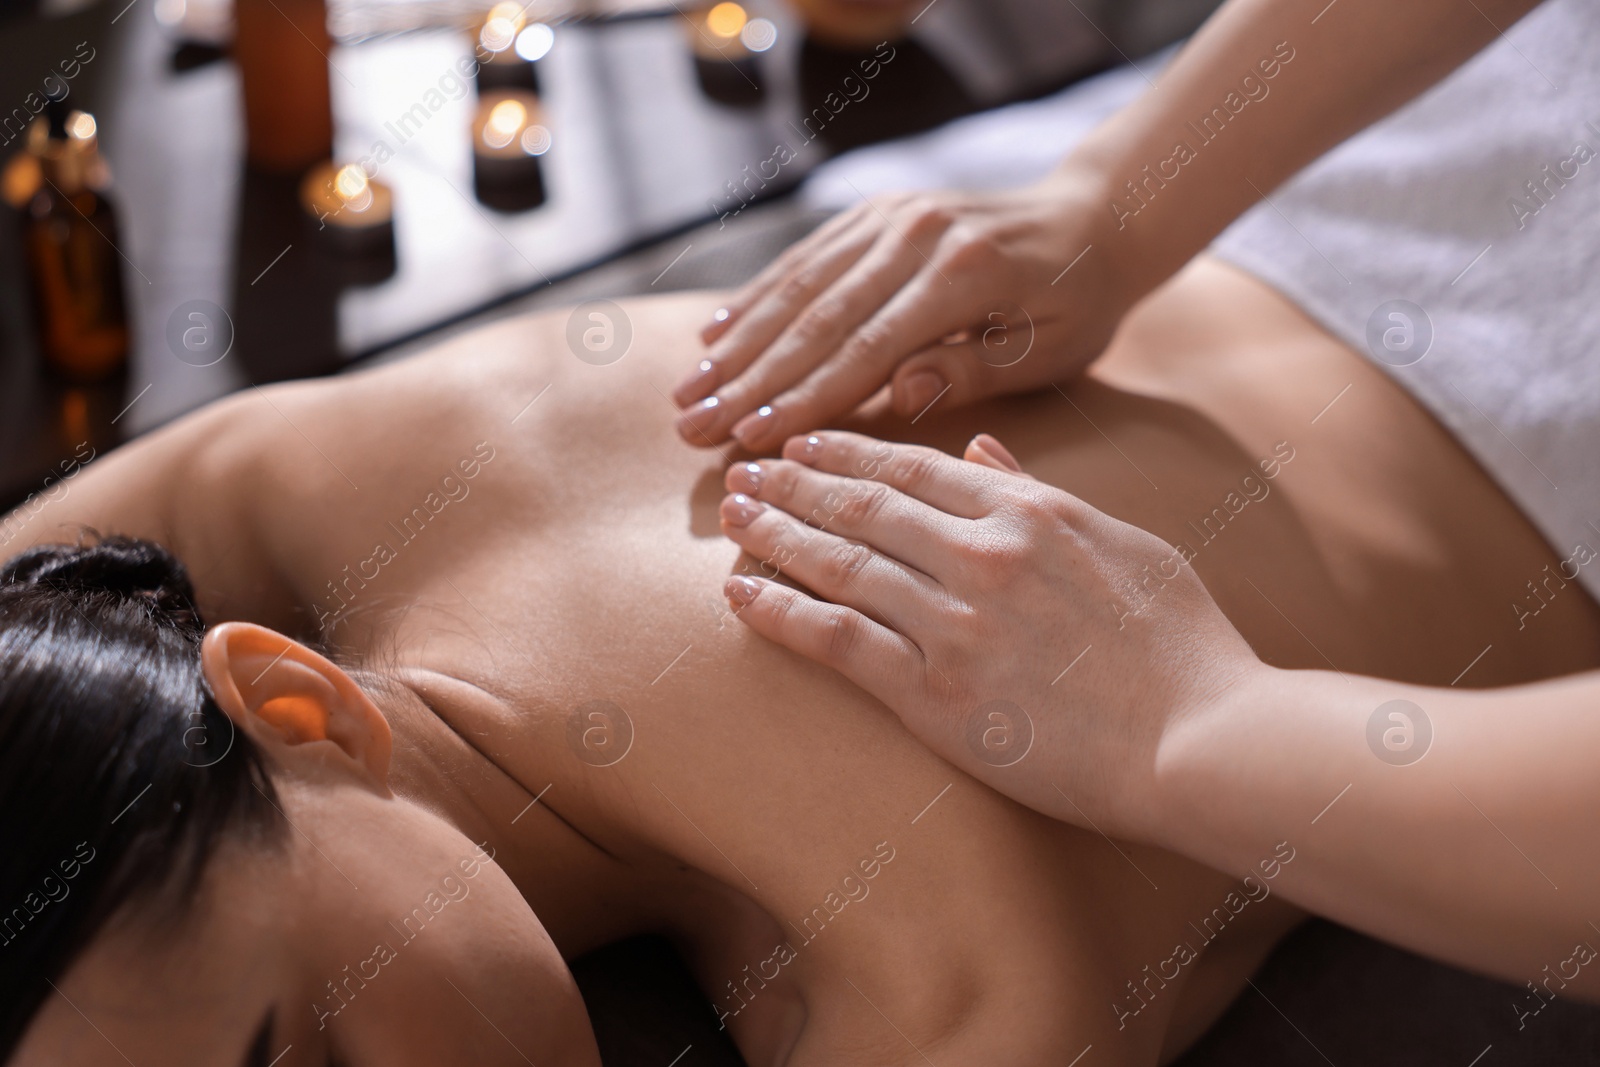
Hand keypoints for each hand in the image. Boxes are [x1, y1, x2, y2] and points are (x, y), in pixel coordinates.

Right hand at [673, 171, 1127, 452]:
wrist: (1091, 218)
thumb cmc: (1075, 305)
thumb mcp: (1047, 351)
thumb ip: (970, 370)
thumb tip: (896, 396)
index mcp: (962, 275)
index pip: (865, 348)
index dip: (801, 398)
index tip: (748, 441)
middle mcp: (916, 234)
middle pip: (815, 318)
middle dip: (746, 379)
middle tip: (690, 428)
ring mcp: (891, 216)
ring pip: (797, 285)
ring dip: (736, 343)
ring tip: (686, 394)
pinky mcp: (876, 212)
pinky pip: (806, 258)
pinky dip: (756, 297)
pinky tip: (715, 335)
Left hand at [715, 430, 1260, 838]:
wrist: (1201, 738)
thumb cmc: (1180, 645)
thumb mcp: (1125, 542)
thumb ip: (1043, 492)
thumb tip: (981, 447)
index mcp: (1030, 511)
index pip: (915, 467)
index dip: (849, 452)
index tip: (807, 443)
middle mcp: (981, 554)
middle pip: (863, 505)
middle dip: (795, 482)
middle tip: (746, 469)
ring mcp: (953, 622)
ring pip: (839, 563)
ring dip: (775, 534)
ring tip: (731, 516)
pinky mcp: (934, 694)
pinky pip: (837, 641)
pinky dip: (781, 613)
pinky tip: (740, 596)